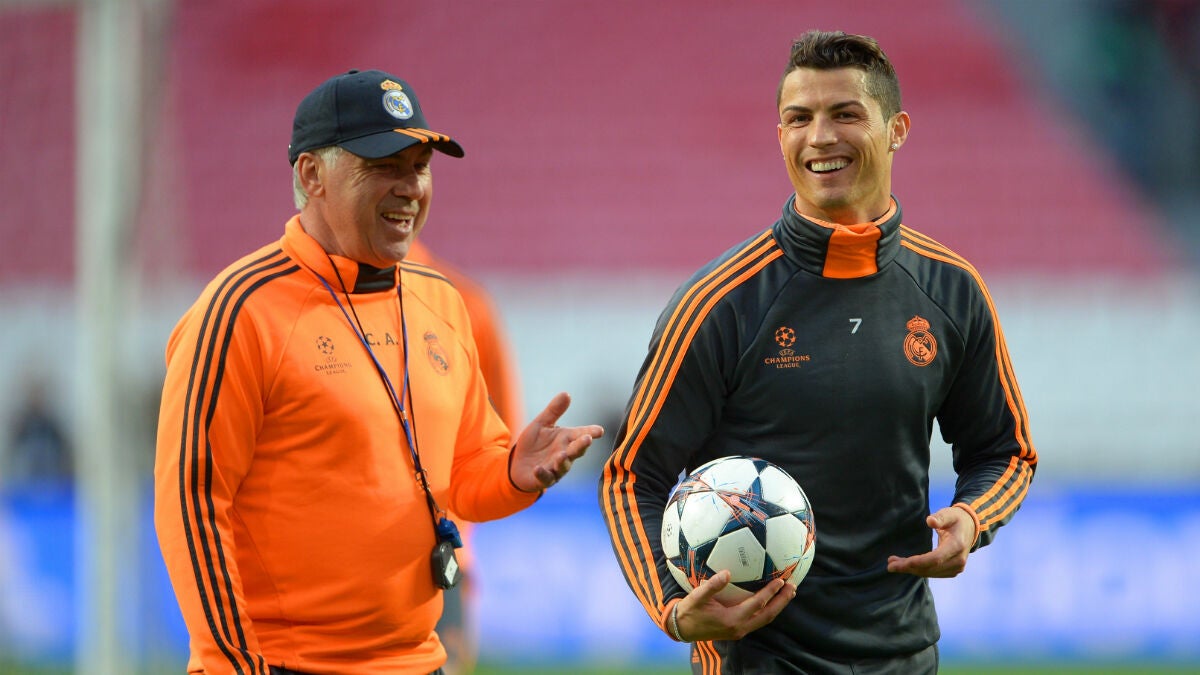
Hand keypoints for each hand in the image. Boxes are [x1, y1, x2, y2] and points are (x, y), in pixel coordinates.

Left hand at [508, 392, 603, 492]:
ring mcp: (555, 468)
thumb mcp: (541, 424)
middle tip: (587, 439)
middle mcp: (565, 454)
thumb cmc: (534, 443)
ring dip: (563, 461)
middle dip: (581, 445)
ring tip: (562, 455)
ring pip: (563, 466)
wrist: (518, 465)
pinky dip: (543, 474)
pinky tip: (538, 468)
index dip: (591, 432)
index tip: (599, 430)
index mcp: (566, 439)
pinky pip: (545, 478)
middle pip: (576, 450)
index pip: (581, 434)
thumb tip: (566, 393)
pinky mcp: (543, 479)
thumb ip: (553, 411)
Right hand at [673, 570, 795, 641]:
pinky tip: (772, 601)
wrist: (682, 629)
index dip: (770, 592)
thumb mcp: (697, 597)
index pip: (757, 604)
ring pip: (765, 619)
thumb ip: (712, 585)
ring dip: (778, 606)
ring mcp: (740, 631)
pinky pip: (759, 620)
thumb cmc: (690, 611)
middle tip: (793, 587)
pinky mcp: (738, 630)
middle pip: (768, 615)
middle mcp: (740, 627)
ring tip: (788, 593)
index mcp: (732, 619)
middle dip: (782, 602)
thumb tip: (727, 573)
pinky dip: (768, 610)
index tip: (781, 581)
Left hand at [886, 505, 974, 576]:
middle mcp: (958, 561)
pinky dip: (918, 570)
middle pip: (930, 568)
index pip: (936, 558)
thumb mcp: (949, 513)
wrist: (969, 528)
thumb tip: (930, 521)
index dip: (918, 562)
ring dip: (911, 570)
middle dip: (909, 567)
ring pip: (930, 573)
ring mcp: (956, 568)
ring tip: (893, 564)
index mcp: (957, 546)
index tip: (902, 562)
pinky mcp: (952, 571)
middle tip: (890, 564)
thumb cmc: (955, 519)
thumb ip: (940, 517)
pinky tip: (905, 566)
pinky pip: (932, 573)